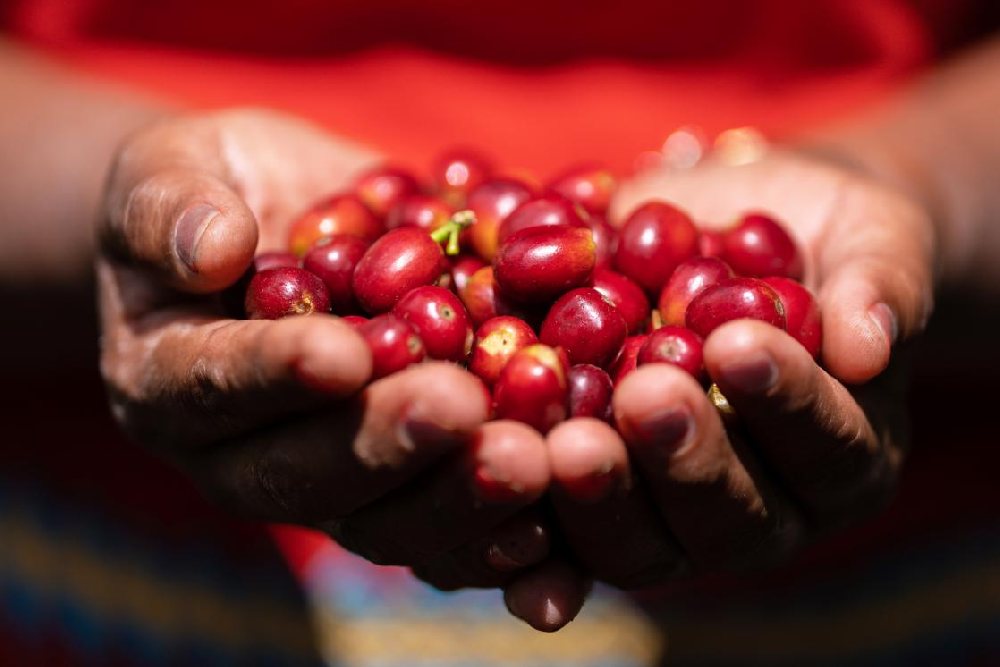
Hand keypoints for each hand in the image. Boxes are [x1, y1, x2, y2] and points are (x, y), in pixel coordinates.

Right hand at [97, 110, 584, 622]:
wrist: (285, 229)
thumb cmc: (214, 193)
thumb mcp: (169, 173)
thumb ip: (170, 208)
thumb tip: (213, 247)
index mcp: (168, 382)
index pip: (215, 384)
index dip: (275, 374)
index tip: (343, 354)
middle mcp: (244, 456)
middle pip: (307, 473)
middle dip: (386, 444)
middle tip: (458, 410)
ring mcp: (329, 486)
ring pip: (385, 520)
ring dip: (458, 498)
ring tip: (529, 460)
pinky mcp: (402, 489)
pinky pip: (446, 533)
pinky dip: (500, 538)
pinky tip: (555, 525)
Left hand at [537, 150, 933, 592]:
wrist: (730, 237)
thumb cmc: (815, 237)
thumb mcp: (869, 239)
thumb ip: (880, 285)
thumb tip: (870, 344)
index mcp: (845, 454)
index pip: (828, 444)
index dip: (786, 400)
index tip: (738, 340)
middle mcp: (767, 510)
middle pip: (734, 516)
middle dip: (690, 456)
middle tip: (647, 394)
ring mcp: (677, 524)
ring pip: (648, 543)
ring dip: (608, 497)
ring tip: (568, 440)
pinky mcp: (600, 513)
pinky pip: (568, 548)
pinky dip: (537, 550)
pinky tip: (499, 534)